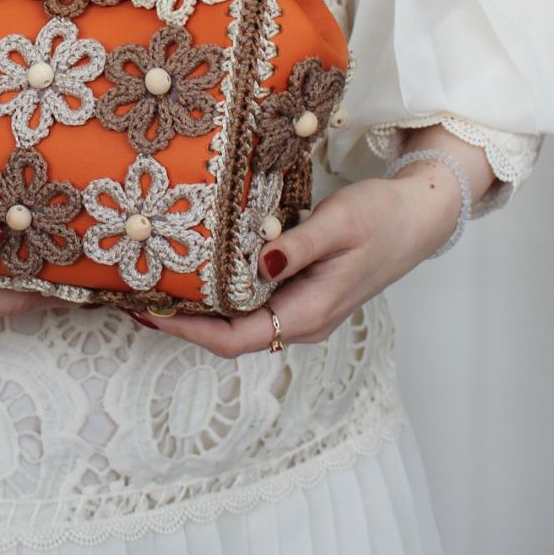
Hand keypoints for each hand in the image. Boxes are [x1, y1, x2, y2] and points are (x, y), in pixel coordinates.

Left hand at [125, 157, 471, 358]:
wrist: (419, 215)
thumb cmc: (382, 218)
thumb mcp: (339, 224)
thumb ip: (298, 246)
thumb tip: (261, 263)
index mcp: (307, 314)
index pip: (234, 339)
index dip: (187, 331)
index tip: (149, 311)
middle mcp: (300, 320)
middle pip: (228, 335)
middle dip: (181, 321)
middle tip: (134, 294)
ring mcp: (300, 307)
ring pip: (238, 319)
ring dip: (197, 308)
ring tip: (154, 281)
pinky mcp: (300, 290)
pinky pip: (251, 300)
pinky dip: (219, 291)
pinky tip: (197, 267)